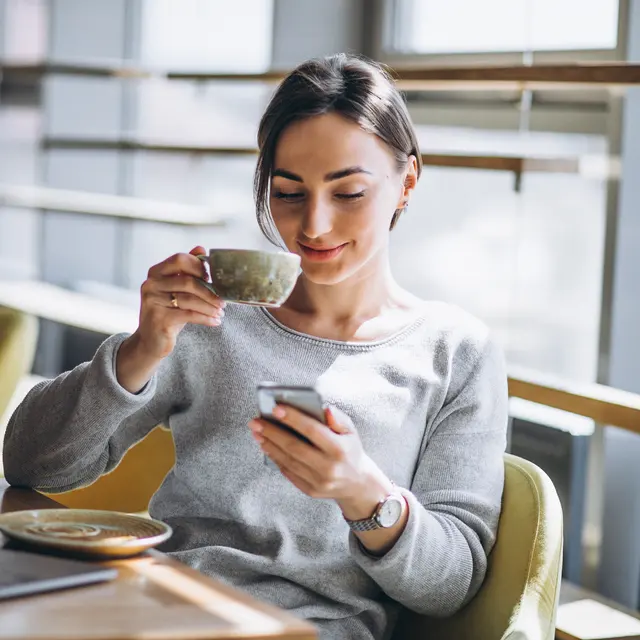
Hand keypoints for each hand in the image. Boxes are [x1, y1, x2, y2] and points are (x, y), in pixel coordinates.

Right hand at [116, 246, 224, 393]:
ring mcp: (152, 301)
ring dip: (210, 307)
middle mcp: (151, 284)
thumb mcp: (177, 290)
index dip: (199, 266)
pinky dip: (206, 318)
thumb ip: (187, 270)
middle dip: (209, 291)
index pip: (179, 259)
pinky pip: (189, 315)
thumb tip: (201, 248)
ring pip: (189, 300)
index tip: (213, 278)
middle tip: (223, 301)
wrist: (152, 341)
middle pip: (187, 281)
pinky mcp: (158, 319)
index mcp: (156, 272)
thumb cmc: (169, 312)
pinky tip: (215, 321)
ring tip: (221, 312)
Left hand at [248, 405, 392, 518]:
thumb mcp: (351, 431)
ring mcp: (318, 481)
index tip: (275, 408)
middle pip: (294, 447)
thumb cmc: (349, 450)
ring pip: (287, 460)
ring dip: (269, 445)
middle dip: (272, 432)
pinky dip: (275, 458)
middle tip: (256, 421)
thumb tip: (324, 408)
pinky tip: (266, 446)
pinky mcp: (310, 490)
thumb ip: (338, 418)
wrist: (357, 483)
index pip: (312, 430)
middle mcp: (328, 467)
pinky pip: (288, 472)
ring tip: (257, 432)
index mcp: (340, 449)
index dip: (293, 418)